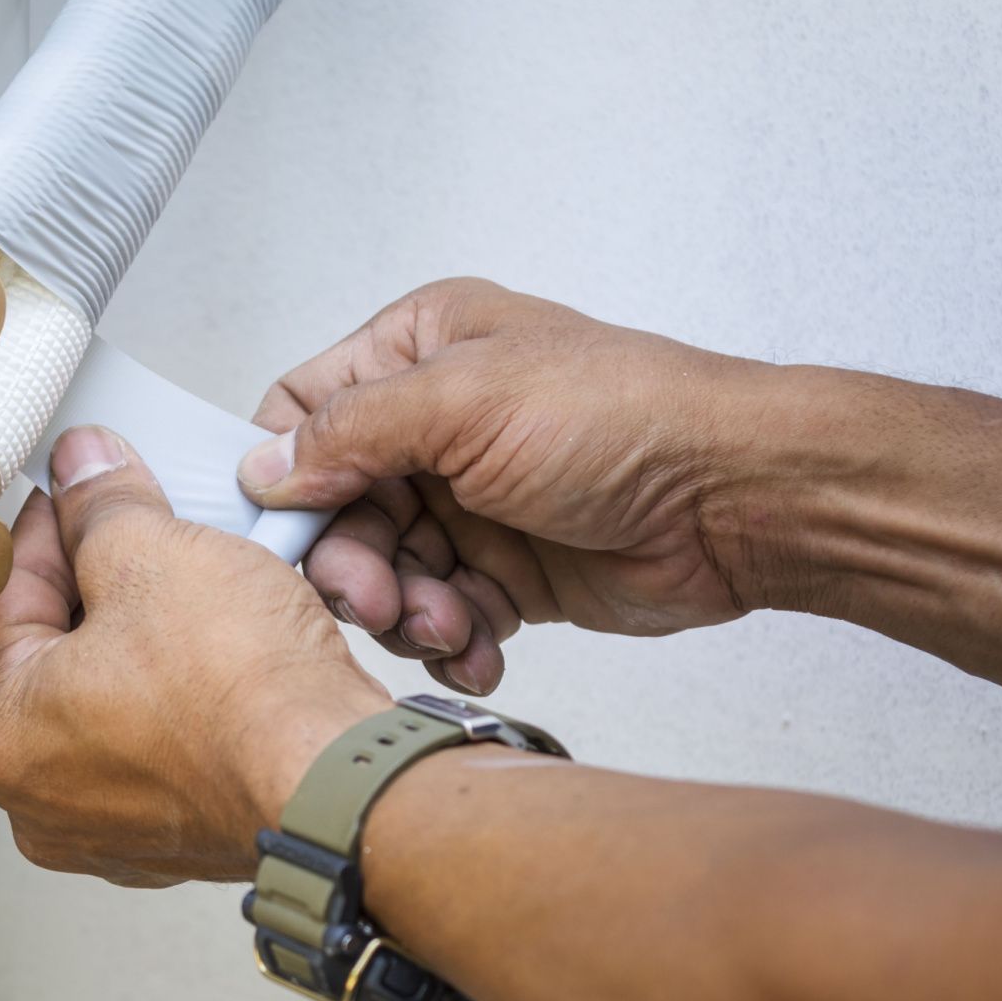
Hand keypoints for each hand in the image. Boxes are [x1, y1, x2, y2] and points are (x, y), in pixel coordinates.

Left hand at [0, 425, 390, 885]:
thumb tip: (86, 473)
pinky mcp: (178, 833)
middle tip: (138, 525)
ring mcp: (112, 826)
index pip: (2, 595)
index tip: (77, 491)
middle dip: (98, 577)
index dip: (46, 523)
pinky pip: (160, 737)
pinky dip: (182, 688)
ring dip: (145, 630)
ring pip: (111, 693)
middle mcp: (42, 798)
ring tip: (188, 579)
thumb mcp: (154, 553)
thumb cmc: (246, 700)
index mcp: (2, 734)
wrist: (344, 778)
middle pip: (53, 648)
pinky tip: (219, 644)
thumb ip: (102, 504)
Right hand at [240, 278, 767, 694]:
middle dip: (351, 564)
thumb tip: (263, 468)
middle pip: (335, 508)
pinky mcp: (503, 569)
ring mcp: (467, 500)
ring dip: (405, 611)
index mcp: (417, 352)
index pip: (302, 411)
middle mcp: (433, 425)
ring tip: (450, 626)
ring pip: (384, 571)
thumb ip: (349, 431)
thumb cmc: (625, 418)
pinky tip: (481, 648)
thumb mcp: (464, 402)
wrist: (737, 500)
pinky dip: (452, 639)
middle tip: (377, 601)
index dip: (282, 477)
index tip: (288, 533)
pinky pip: (441, 614)